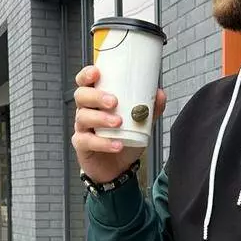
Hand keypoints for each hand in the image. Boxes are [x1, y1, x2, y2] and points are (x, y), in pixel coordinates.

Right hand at [72, 65, 166, 183]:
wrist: (118, 168)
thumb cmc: (124, 139)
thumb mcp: (140, 122)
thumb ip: (149, 109)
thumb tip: (160, 94)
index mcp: (96, 100)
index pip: (85, 82)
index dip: (87, 75)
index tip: (96, 73)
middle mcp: (86, 111)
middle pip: (81, 96)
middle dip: (96, 96)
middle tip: (114, 102)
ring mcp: (82, 128)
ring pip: (83, 117)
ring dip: (101, 118)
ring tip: (118, 123)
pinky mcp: (82, 145)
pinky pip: (87, 141)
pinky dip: (103, 143)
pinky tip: (117, 144)